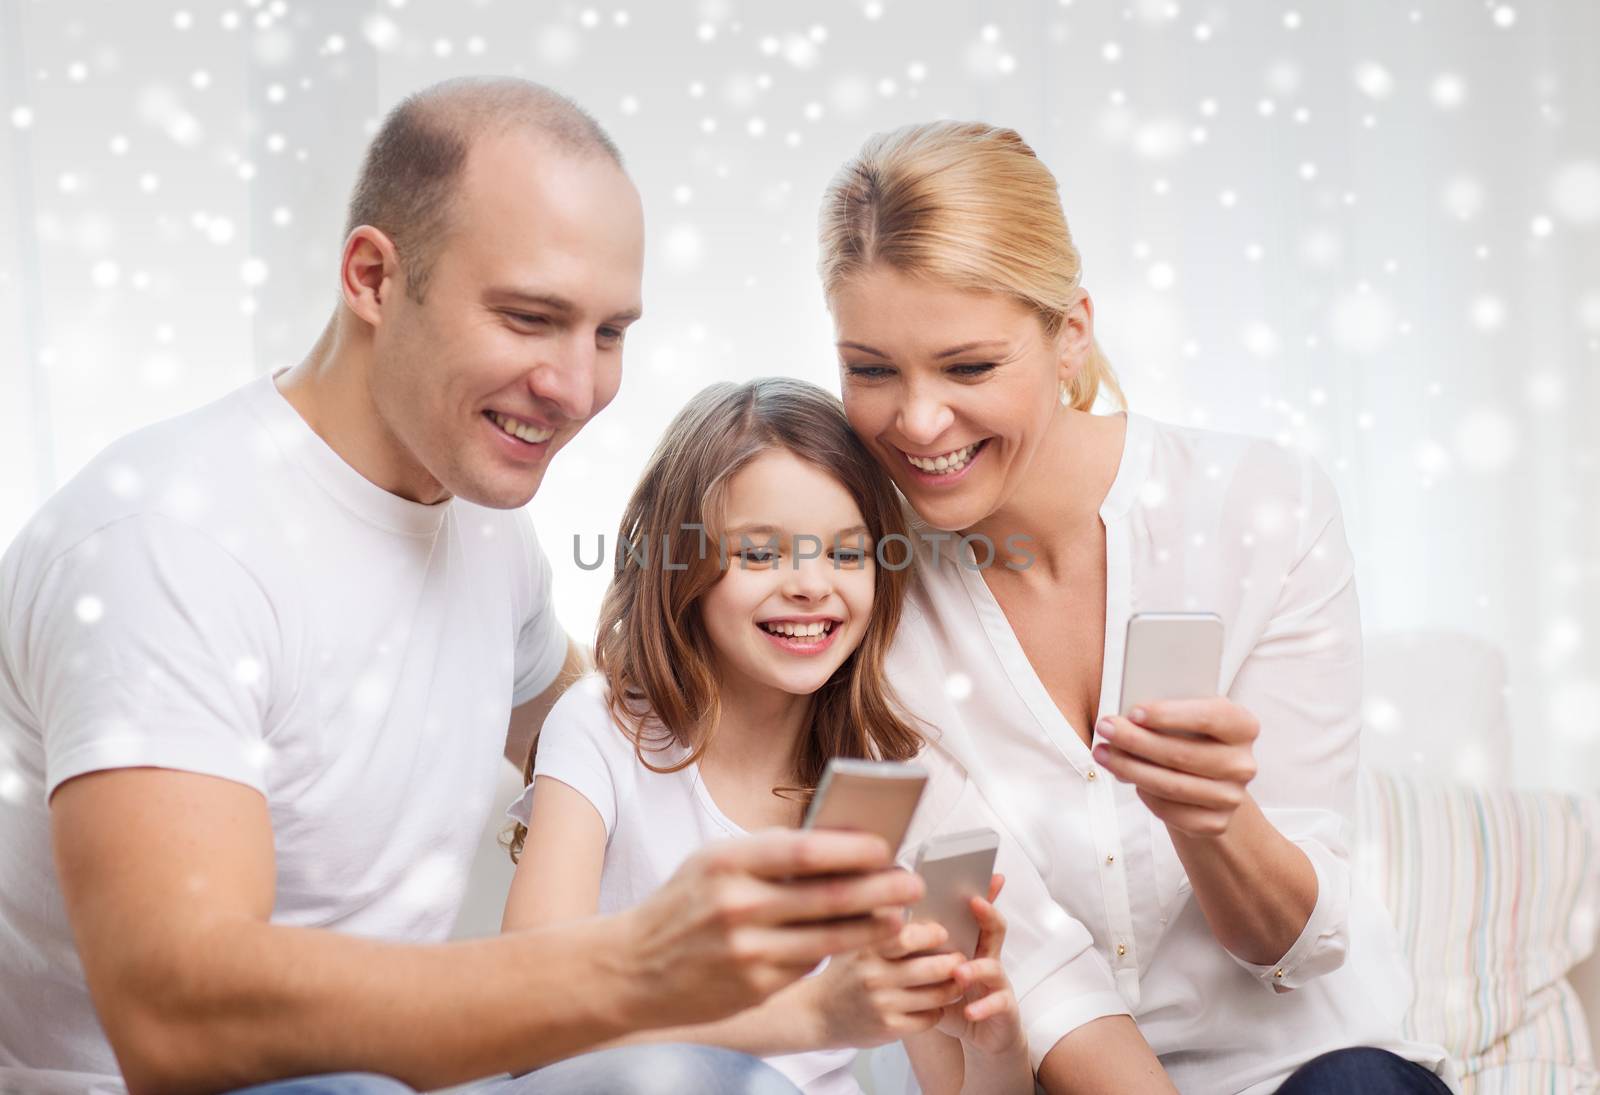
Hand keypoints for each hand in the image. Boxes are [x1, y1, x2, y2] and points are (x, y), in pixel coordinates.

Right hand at [618, 828, 923, 1025]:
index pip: (807, 850)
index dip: (854, 848)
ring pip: (830, 938)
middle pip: (830, 896)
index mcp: (728, 862)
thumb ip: (768, 852)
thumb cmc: (681, 906)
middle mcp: (738, 906)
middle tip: (911, 881)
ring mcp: (748, 951)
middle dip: (881, 888)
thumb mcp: (713, 863)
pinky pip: (809, 966)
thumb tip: (835, 840)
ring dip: (873, 927)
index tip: (885, 846)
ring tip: (899, 916)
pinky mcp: (755, 987)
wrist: (631, 969)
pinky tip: (856, 941)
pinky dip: (836, 951)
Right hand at [809, 919, 967, 1048]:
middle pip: (933, 967)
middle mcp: (873, 975)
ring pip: (937, 995)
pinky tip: (934, 1002)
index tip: (941, 933)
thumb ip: (879, 921)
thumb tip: (908, 889)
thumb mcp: (853, 941)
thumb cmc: (843, 972)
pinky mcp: (888, 1028)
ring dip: (953, 987)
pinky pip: (930, 1018)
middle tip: (960, 959)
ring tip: (955, 980)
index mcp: (866, 948)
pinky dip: (938, 1009)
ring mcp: (881, 1004)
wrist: (816, 1014)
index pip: (909, 936)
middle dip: (954, 962)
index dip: (933, 934)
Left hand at [935, 875, 1025, 1058]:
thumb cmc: (952, 998)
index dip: (978, 891)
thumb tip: (887, 921)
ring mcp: (998, 982)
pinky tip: (969, 1011)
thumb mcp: (933, 971)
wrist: (979, 1035)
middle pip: (994, 928)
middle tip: (974, 902)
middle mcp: (987, 957)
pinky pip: (998, 1004)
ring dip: (976, 967)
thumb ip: (920, 949)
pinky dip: (983, 1007)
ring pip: (993, 966)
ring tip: (959, 971)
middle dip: (987, 913)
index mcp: (970, 944)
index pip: (975, 912)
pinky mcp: (1004, 1008)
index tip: (973, 871)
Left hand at [1091, 698, 1260, 837]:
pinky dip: (1146, 795)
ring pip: (1172, 785)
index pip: (1209, 716)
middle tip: (1105, 728)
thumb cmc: (1189, 736)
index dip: (1169, 714)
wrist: (1207, 780)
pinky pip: (1171, 812)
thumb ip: (1164, 712)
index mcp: (1243, 726)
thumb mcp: (1185, 715)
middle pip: (1182, 754)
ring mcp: (1232, 797)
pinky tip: (1128, 778)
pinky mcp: (1216, 823)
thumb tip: (1126, 721)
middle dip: (1136, 741)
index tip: (1133, 712)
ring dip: (1130, 769)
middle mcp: (1243, 763)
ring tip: (1102, 754)